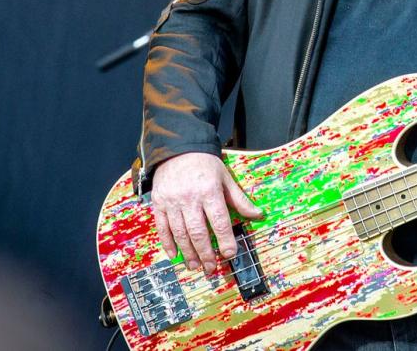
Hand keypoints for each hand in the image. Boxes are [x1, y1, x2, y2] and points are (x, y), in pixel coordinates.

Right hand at [150, 152, 261, 273]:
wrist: (178, 149)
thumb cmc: (206, 164)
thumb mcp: (225, 178)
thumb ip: (239, 199)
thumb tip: (257, 214)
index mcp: (209, 191)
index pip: (219, 220)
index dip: (225, 239)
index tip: (230, 254)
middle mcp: (189, 198)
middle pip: (198, 231)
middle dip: (205, 253)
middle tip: (211, 268)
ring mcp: (171, 202)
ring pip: (180, 233)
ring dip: (187, 253)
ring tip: (195, 266)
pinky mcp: (158, 204)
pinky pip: (162, 228)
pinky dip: (168, 243)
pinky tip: (174, 255)